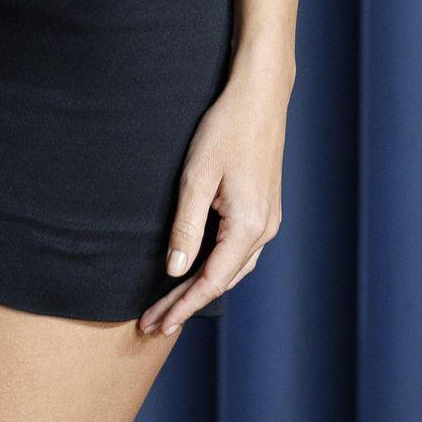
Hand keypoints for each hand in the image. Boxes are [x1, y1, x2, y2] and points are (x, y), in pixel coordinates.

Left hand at [137, 50, 292, 333]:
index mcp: (249, 227)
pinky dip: (216, 268)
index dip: (181, 306)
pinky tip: (197, 269)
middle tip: (152, 324)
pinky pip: (240, 251)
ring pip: (233, 269)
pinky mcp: (265, 209)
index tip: (155, 325)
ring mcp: (269, 220)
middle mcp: (265, 230)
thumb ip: (186, 228)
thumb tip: (174, 270)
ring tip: (169, 305)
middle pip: (222, 281)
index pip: (210, 282)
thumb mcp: (197, 177)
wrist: (260, 96)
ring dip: (201, 288)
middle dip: (186, 303)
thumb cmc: (225, 129)